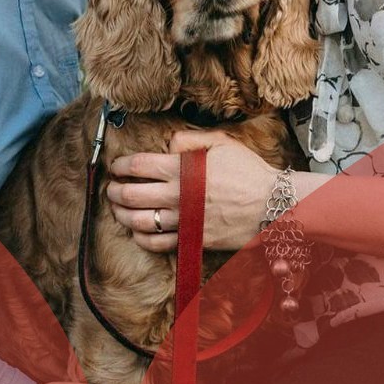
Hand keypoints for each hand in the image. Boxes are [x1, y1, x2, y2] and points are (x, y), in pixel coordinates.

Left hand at [106, 130, 279, 251]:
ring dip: (122, 215)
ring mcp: (183, 221)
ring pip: (140, 221)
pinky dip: (142, 238)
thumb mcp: (221, 143)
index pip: (138, 166)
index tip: (116, 167)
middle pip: (132, 195)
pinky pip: (158, 244)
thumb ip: (190, 139)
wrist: (272, 204)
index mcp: (182, 169)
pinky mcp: (192, 240)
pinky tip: (138, 231)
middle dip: (115, 191)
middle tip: (111, 189)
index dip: (121, 166)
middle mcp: (178, 196)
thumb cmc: (248, 171)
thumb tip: (168, 143)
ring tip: (118, 209)